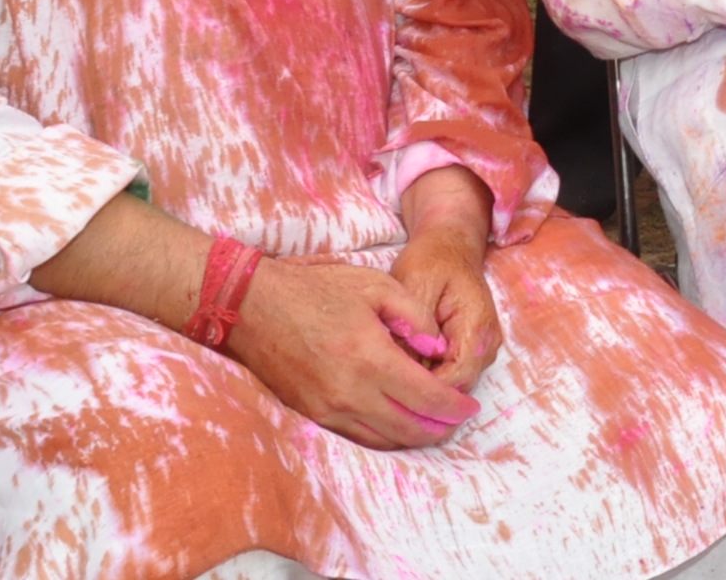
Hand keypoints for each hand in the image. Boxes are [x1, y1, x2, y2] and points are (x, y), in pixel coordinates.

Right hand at [227, 257, 486, 449]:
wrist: (254, 309)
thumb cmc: (318, 290)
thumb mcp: (377, 286)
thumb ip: (416, 318)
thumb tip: (440, 350)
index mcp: (371, 358)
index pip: (426, 398)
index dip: (454, 407)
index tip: (471, 406)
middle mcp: (349, 392)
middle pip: (408, 428)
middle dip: (440, 428)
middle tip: (458, 419)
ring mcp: (327, 409)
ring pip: (383, 439)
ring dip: (414, 437)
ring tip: (435, 424)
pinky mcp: (311, 415)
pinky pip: (356, 437)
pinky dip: (384, 436)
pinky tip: (398, 424)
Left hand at [388, 166, 503, 393]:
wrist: (450, 244)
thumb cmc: (431, 261)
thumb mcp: (414, 285)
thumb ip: (412, 328)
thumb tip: (401, 368)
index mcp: (476, 328)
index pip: (454, 380)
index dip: (423, 390)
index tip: (389, 385)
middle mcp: (487, 344)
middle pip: (455, 389)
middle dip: (422, 391)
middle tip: (384, 383)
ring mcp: (482, 348)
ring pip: (453, 386)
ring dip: (425, 384)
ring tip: (392, 372)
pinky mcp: (472, 349)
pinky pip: (451, 374)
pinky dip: (428, 375)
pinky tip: (405, 365)